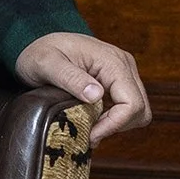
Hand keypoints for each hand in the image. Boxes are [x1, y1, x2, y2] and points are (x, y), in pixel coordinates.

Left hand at [15, 31, 150, 145]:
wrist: (38, 43)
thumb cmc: (40, 51)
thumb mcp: (47, 64)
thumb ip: (71, 78)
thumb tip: (96, 95)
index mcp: (112, 61)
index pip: (132, 103)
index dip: (114, 125)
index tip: (90, 135)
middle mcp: (124, 66)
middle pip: (140, 110)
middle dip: (116, 126)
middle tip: (89, 132)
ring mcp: (124, 73)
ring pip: (137, 111)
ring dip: (116, 124)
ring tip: (89, 126)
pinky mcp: (118, 82)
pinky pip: (127, 107)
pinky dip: (113, 119)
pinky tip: (92, 119)